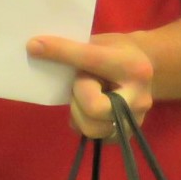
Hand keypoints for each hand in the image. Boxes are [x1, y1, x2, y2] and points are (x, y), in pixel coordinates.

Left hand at [27, 33, 153, 139]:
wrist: (147, 72)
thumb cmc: (116, 53)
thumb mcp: (100, 42)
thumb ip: (73, 47)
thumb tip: (33, 47)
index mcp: (132, 67)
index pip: (89, 60)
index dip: (60, 51)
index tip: (33, 46)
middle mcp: (139, 98)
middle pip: (94, 108)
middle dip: (78, 96)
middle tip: (80, 84)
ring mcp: (135, 121)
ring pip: (91, 128)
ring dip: (78, 111)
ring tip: (83, 96)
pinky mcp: (125, 136)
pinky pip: (92, 137)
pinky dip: (82, 122)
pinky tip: (86, 108)